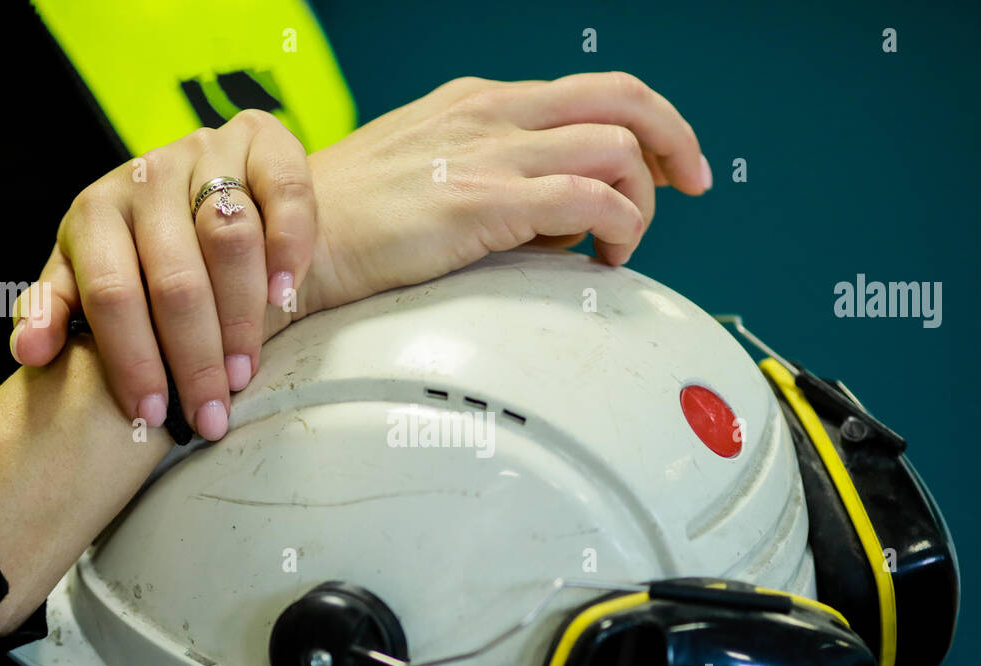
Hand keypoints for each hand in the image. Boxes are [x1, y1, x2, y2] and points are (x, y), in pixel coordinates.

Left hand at [9, 111, 315, 439]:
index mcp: (94, 211)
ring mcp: (206, 152)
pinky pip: (284, 194)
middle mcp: (146, 175)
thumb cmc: (144, 251)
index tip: (151, 414)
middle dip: (192, 358)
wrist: (213, 188)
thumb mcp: (90, 272)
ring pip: (228, 240)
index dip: (131, 358)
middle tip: (209, 414)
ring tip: (244, 374)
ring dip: (241, 317)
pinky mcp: (264, 143)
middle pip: (173, 278)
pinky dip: (288, 248)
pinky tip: (284, 296)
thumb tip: (30, 353)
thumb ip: (59, 308)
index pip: (109, 291)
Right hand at [297, 72, 709, 318]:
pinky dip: (619, 227)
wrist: (288, 242)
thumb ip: (488, 182)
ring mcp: (488, 152)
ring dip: (642, 201)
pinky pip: (590, 201)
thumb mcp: (422, 176)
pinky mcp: (483, 200)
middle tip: (693, 183)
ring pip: (618, 148)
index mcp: (477, 103)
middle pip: (622, 99)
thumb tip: (552, 218)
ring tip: (620, 244)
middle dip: (675, 140)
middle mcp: (490, 113)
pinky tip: (603, 257)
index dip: (647, 123)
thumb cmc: (342, 222)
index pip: (590, 93)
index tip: (670, 163)